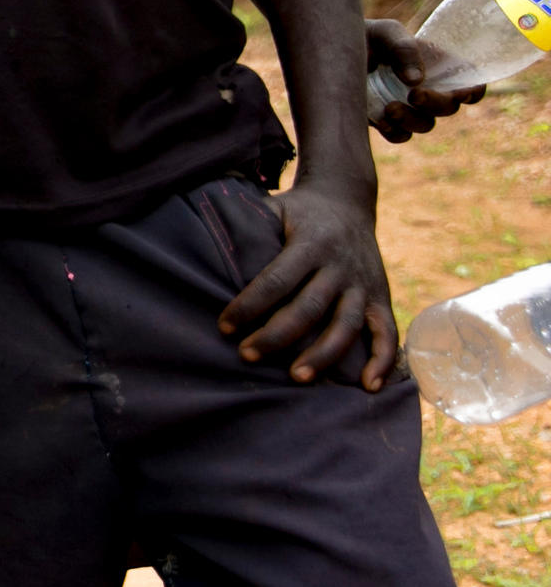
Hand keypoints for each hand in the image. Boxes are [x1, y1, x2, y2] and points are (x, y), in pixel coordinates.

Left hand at [218, 177, 395, 386]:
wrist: (348, 200)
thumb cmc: (297, 212)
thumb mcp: (274, 208)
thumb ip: (246, 227)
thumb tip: (201, 247)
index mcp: (310, 243)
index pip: (277, 279)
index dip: (250, 305)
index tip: (224, 326)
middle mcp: (339, 265)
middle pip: (309, 307)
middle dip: (277, 335)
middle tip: (248, 356)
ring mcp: (363, 283)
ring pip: (346, 324)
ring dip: (323, 354)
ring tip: (296, 378)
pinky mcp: (380, 297)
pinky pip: (387, 332)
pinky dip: (382, 360)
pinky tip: (368, 387)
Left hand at [367, 17, 484, 140]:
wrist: (327, 50)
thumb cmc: (363, 36)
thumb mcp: (384, 33)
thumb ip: (403, 48)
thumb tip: (417, 81)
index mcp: (436, 65)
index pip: (468, 83)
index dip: (473, 91)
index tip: (462, 93)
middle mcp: (425, 88)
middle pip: (449, 107)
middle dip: (437, 104)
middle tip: (415, 94)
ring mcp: (406, 106)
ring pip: (426, 125)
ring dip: (413, 120)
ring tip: (390, 107)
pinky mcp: (384, 120)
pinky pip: (400, 136)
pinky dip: (395, 131)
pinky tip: (380, 119)